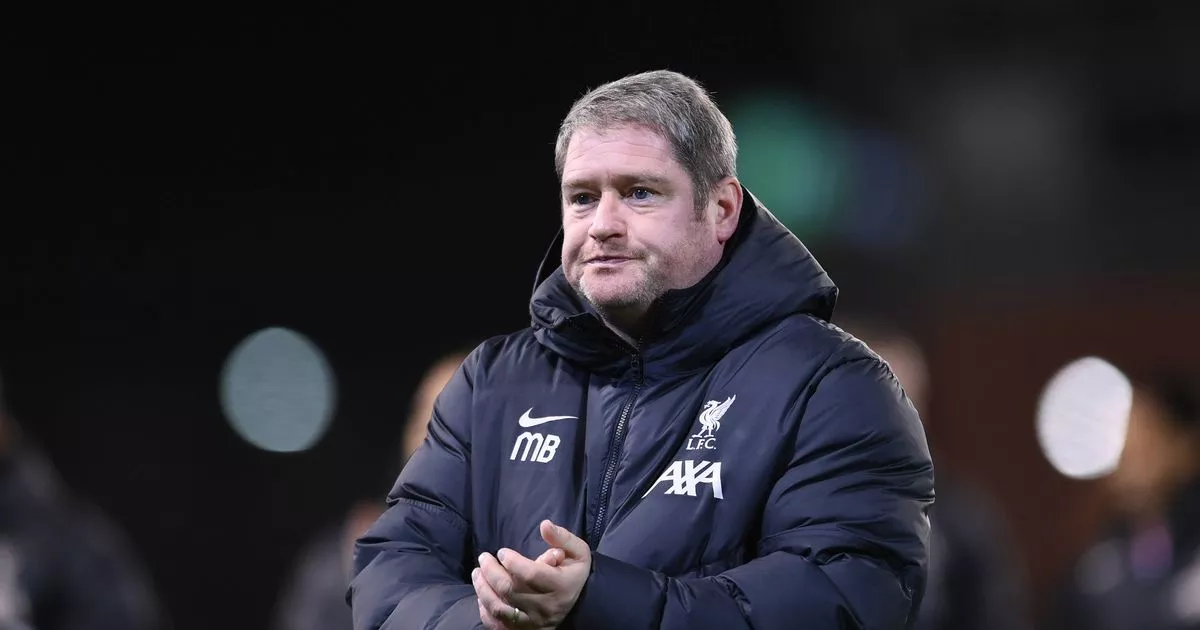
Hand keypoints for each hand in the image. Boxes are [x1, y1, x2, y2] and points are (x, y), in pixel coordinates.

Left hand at [473, 519, 590, 628]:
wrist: (577, 604)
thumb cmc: (573, 573)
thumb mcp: (578, 552)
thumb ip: (562, 537)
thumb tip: (544, 525)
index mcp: (560, 586)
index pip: (530, 574)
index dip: (512, 562)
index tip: (502, 552)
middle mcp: (545, 607)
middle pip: (510, 590)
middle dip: (491, 572)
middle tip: (483, 558)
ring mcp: (532, 622)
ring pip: (500, 608)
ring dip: (483, 589)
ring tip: (477, 573)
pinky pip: (498, 625)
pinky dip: (485, 611)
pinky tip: (482, 596)